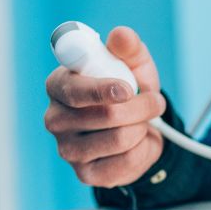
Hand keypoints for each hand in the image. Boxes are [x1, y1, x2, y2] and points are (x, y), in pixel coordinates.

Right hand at [44, 26, 165, 187]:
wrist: (141, 129)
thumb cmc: (129, 91)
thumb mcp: (133, 65)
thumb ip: (128, 47)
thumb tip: (122, 35)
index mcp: (59, 85)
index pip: (73, 89)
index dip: (101, 89)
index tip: (127, 89)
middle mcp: (55, 119)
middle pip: (107, 115)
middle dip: (142, 107)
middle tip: (155, 102)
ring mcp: (67, 150)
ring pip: (120, 138)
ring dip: (143, 127)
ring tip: (142, 122)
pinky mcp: (86, 174)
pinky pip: (126, 162)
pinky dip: (143, 150)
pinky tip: (137, 143)